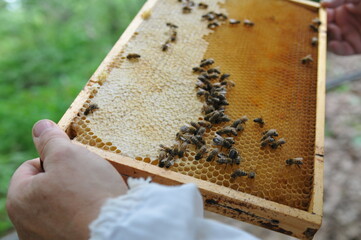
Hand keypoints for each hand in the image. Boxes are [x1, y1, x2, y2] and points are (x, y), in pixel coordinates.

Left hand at [6, 120, 127, 239]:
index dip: (55, 158)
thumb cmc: (90, 193)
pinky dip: (83, 213)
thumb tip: (40, 127)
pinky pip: (72, 220)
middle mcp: (26, 225)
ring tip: (95, 195)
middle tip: (88, 177)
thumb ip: (50, 139)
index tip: (76, 162)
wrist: (117, 230)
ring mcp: (46, 238)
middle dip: (67, 177)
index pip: (31, 166)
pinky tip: (97, 211)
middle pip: (46, 186)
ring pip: (61, 204)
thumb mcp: (68, 155)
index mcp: (19, 201)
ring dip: (76, 195)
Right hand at [321, 0, 360, 54]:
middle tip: (323, 27)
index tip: (319, 17)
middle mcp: (346, 23)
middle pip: (327, 28)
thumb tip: (322, 4)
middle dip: (323, 28)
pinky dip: (336, 49)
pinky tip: (333, 44)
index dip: (322, 16)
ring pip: (332, 39)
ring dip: (328, 37)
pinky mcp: (355, 48)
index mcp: (345, 8)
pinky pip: (342, 50)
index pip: (327, 14)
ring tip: (333, 31)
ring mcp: (350, 36)